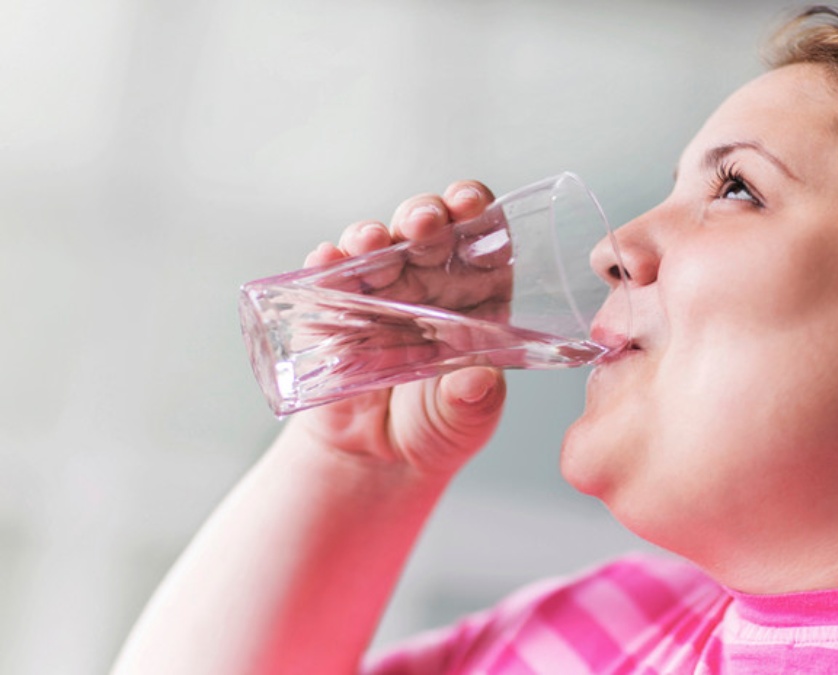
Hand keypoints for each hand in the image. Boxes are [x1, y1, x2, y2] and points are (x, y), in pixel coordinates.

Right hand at [287, 181, 507, 476]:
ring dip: (373, 235)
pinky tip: (327, 260)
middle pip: (428, 226)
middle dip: (423, 213)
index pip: (485, 235)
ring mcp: (382, 289)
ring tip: (372, 243)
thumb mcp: (465, 421)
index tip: (471, 207)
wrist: (379, 457)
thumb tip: (478, 383)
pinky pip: (329, 277)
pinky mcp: (336, 307)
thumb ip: (473, 403)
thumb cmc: (438, 427)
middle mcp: (431, 279)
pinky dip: (326, 264)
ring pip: (377, 244)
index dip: (479, 211)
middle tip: (422, 222)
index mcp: (479, 291)